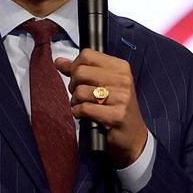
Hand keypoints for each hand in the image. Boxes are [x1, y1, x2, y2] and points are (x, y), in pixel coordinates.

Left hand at [56, 49, 147, 166]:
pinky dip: (78, 113)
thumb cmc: (116, 109)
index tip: (79, 79)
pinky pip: (84, 108)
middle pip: (81, 72)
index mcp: (121, 67)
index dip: (75, 67)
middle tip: (80, 96)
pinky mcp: (116, 115)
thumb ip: (80, 71)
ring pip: (80, 91)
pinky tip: (84, 115)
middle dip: (73, 85)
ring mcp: (121, 97)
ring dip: (75, 102)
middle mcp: (123, 79)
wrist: (133, 136)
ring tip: (83, 107)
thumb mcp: (103, 85)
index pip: (87, 55)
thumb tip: (59, 61)